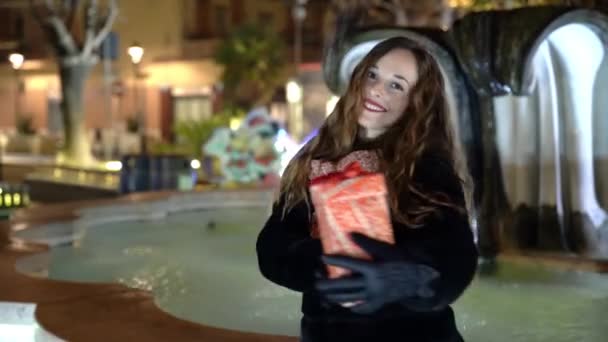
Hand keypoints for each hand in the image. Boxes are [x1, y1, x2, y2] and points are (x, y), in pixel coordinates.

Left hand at [316, 233, 438, 313]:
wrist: (419, 278)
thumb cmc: (402, 260)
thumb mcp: (386, 249)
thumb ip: (367, 243)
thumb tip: (349, 233)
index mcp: (375, 270)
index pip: (351, 265)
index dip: (335, 261)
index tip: (322, 258)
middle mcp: (373, 285)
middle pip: (346, 286)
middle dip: (329, 285)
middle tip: (317, 283)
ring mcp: (376, 296)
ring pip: (351, 299)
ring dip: (336, 297)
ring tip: (324, 295)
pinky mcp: (379, 303)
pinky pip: (363, 308)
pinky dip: (353, 306)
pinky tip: (345, 304)